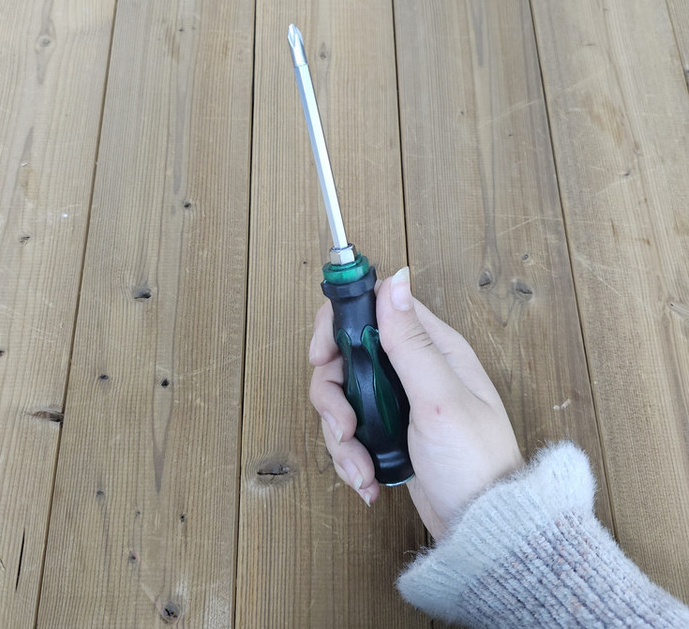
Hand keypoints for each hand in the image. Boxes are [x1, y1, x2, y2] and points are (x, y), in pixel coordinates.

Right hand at [309, 267, 523, 538]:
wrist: (483, 528)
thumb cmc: (475, 461)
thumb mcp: (439, 397)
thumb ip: (411, 340)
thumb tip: (396, 279)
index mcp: (432, 347)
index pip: (374, 308)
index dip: (339, 325)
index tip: (323, 356)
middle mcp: (412, 368)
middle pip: (347, 356)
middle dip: (333, 394)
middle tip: (343, 425)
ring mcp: (398, 400)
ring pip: (343, 396)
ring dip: (340, 434)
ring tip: (360, 467)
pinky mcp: (388, 430)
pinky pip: (350, 430)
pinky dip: (350, 455)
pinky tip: (367, 478)